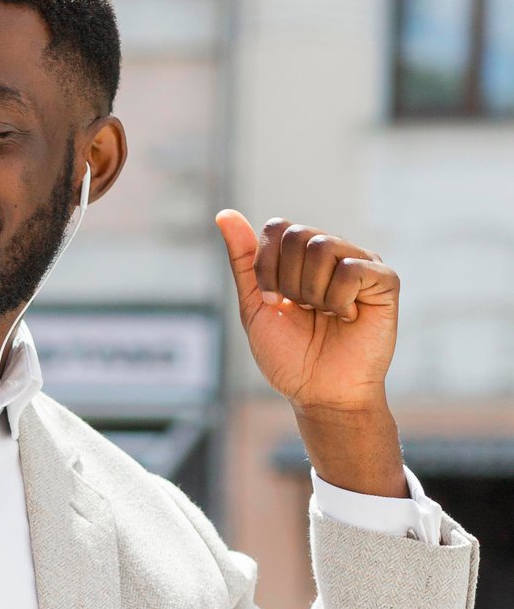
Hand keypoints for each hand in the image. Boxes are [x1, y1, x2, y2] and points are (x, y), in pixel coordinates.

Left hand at [216, 212, 398, 413]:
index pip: (277, 228)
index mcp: (302, 256)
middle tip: (303, 311)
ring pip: (322, 247)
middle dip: (288, 282)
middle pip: (297, 235)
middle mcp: (333, 252)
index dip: (267, 267)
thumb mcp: (256, 306)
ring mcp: (360, 262)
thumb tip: (224, 214)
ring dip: (312, 293)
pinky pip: (351, 269)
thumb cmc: (290, 356)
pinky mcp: (384, 280)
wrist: (320, 394)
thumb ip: (244, 261)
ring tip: (325, 315)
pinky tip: (348, 317)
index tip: (275, 302)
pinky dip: (339, 300)